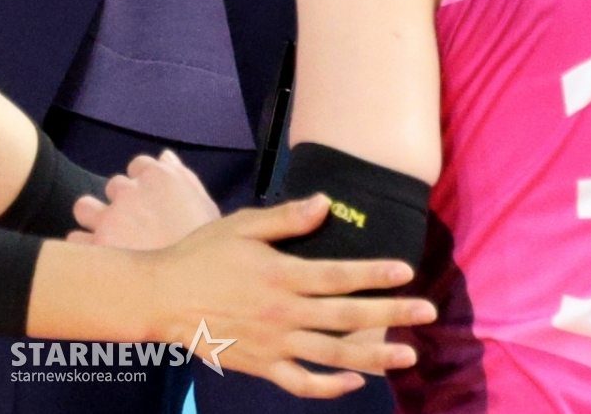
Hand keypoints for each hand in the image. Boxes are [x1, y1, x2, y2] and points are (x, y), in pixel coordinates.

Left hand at [70, 150, 220, 248]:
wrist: (192, 290)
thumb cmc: (208, 251)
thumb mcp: (205, 207)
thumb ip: (183, 176)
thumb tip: (165, 157)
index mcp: (158, 177)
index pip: (139, 165)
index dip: (144, 184)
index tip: (150, 201)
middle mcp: (128, 192)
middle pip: (114, 186)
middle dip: (121, 202)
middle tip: (135, 226)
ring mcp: (108, 218)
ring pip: (85, 207)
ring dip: (93, 219)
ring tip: (108, 239)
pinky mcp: (93, 248)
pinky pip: (76, 240)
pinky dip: (85, 248)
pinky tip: (99, 262)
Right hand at [142, 197, 433, 397]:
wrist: (162, 297)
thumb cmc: (202, 254)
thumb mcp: (242, 226)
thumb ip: (286, 219)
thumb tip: (324, 204)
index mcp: (281, 275)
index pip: (339, 275)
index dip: (374, 273)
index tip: (406, 270)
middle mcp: (284, 312)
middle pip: (347, 317)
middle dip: (391, 314)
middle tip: (428, 312)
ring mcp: (275, 344)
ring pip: (333, 355)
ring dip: (374, 356)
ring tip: (408, 355)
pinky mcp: (263, 366)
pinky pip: (303, 383)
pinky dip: (331, 386)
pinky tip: (355, 381)